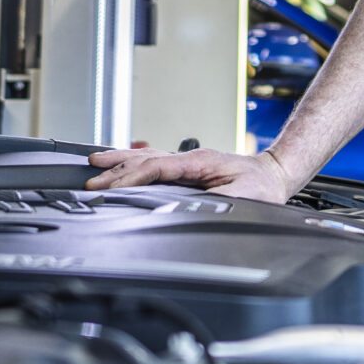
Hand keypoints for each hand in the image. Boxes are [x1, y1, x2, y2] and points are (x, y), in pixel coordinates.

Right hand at [84, 145, 297, 201]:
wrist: (273, 174)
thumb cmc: (262, 186)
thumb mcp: (246, 197)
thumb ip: (218, 201)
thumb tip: (193, 207)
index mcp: (198, 162)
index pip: (156, 167)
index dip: (131, 177)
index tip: (110, 186)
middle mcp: (189, 158)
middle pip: (144, 159)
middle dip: (115, 169)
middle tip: (90, 179)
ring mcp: (186, 161)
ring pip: (145, 156)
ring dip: (119, 159)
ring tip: (94, 161)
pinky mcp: (186, 167)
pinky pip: (153, 160)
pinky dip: (133, 160)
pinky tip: (122, 160)